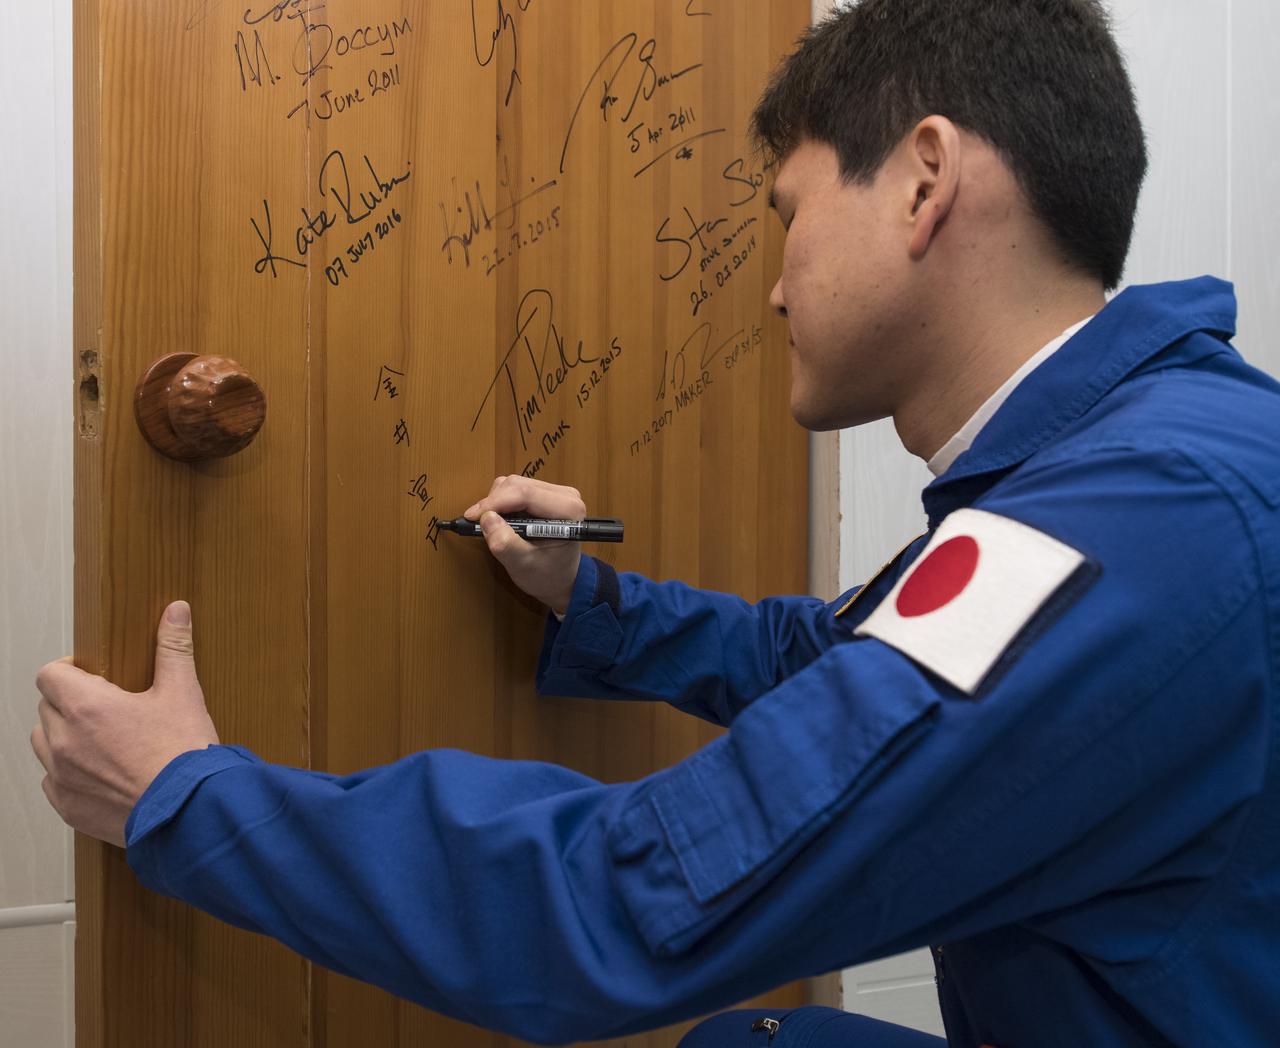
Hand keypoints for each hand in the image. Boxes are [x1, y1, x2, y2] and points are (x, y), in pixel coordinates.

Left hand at [30, 601, 219, 847]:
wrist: (190, 812)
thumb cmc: (184, 753)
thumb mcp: (183, 692)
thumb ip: (173, 647)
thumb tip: (176, 610)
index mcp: (86, 707)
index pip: (49, 674)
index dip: (69, 670)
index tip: (93, 674)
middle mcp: (64, 741)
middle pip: (46, 708)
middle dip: (70, 703)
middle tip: (107, 707)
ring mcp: (62, 777)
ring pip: (43, 744)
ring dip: (63, 737)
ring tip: (101, 740)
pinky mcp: (68, 807)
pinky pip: (52, 781)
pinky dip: (68, 773)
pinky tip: (102, 772)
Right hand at [465, 476, 585, 614]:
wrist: (560, 580)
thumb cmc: (547, 575)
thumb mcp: (523, 565)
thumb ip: (506, 543)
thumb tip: (487, 519)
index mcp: (568, 511)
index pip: (526, 494)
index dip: (495, 502)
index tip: (472, 517)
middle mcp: (566, 496)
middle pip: (518, 485)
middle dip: (493, 503)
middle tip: (477, 523)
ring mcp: (556, 493)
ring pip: (514, 484)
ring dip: (496, 502)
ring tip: (492, 526)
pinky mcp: (545, 494)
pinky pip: (516, 488)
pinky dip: (501, 502)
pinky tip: (501, 521)